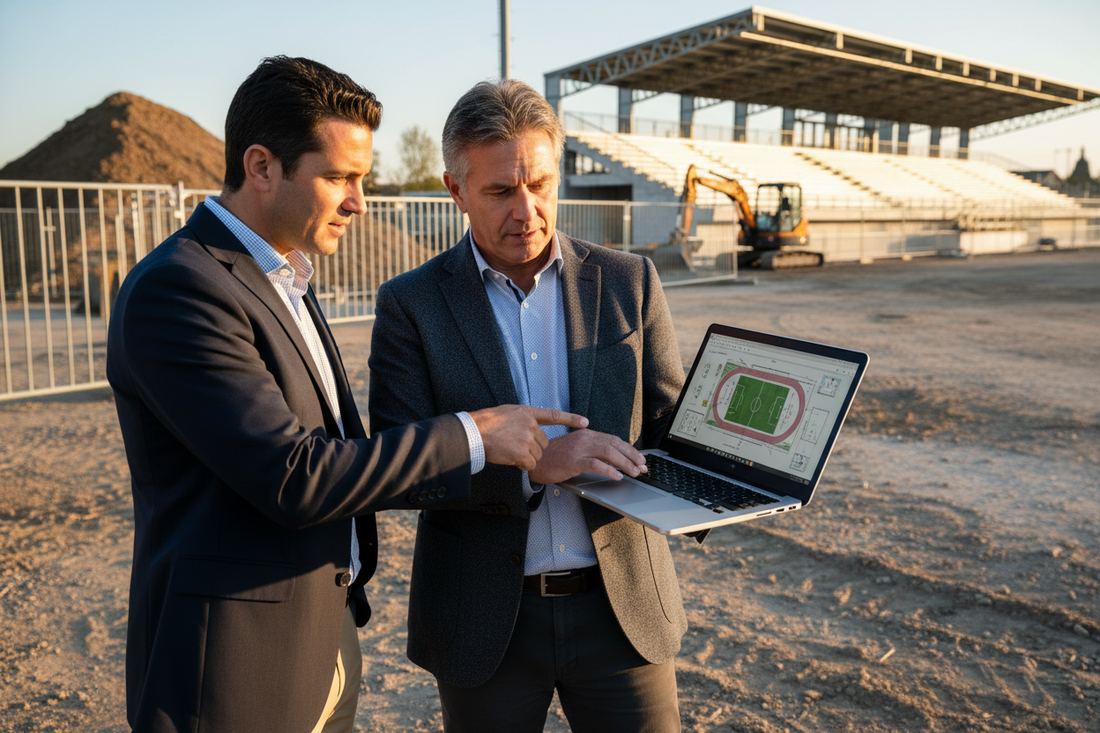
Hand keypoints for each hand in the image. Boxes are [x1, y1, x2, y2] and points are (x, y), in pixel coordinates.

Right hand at [470, 406, 588, 470]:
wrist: (475, 432)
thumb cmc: (486, 423)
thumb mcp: (508, 413)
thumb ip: (522, 420)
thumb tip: (530, 427)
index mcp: (528, 413)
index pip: (554, 415)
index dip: (571, 419)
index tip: (584, 422)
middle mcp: (531, 424)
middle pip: (544, 443)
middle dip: (533, 448)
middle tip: (515, 446)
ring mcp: (527, 438)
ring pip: (537, 455)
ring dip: (526, 457)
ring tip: (509, 450)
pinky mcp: (523, 453)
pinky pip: (530, 464)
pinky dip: (521, 465)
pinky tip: (510, 458)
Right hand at [528, 429, 646, 484]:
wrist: (535, 461)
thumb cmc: (554, 457)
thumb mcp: (575, 448)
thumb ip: (591, 449)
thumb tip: (614, 458)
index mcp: (586, 434)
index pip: (613, 439)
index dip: (629, 449)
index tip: (640, 458)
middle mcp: (584, 438)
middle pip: (614, 444)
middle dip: (632, 456)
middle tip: (643, 466)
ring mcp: (578, 449)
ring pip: (608, 453)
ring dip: (625, 463)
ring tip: (634, 472)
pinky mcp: (573, 461)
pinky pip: (595, 464)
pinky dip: (609, 470)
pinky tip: (617, 476)